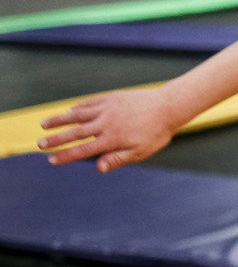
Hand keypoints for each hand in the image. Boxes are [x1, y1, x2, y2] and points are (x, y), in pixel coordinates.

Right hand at [38, 88, 178, 172]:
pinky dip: (78, 108)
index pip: (83, 150)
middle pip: (75, 132)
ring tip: (44, 124)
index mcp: (112, 139)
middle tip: (39, 144)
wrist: (169, 106)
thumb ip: (117, 159)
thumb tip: (97, 168)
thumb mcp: (140, 151)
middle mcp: (106, 123)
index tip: (51, 160)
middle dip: (56, 139)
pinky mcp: (111, 97)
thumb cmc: (156, 133)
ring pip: (78, 114)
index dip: (66, 156)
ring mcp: (107, 108)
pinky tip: (70, 111)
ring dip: (60, 119)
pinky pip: (90, 103)